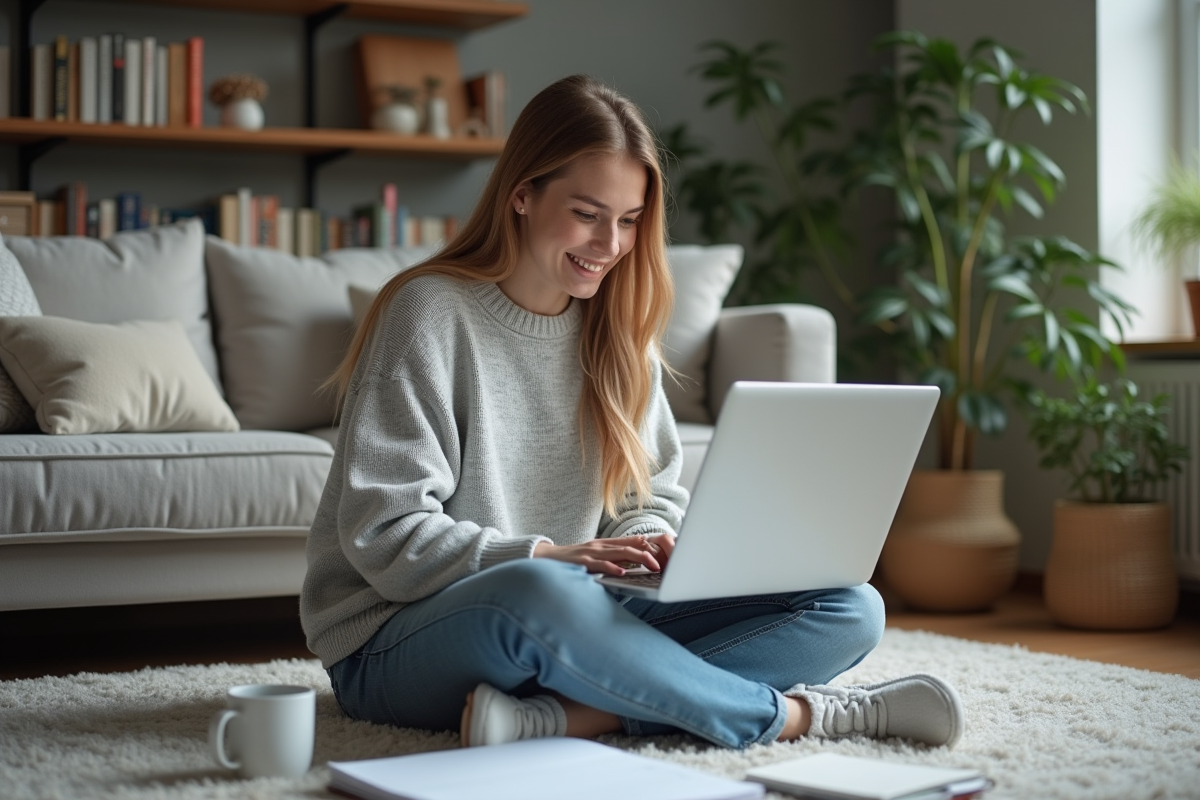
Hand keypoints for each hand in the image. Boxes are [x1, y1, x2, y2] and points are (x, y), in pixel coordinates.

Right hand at [533, 532, 675, 575]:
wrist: (546, 558)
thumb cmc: (573, 559)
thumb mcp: (595, 554)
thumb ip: (613, 555)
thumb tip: (636, 557)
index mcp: (605, 544)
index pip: (632, 541)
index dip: (650, 545)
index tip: (665, 554)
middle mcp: (601, 545)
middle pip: (630, 546)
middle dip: (649, 553)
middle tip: (662, 564)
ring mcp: (592, 552)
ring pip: (620, 552)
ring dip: (639, 558)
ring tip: (652, 565)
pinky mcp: (582, 562)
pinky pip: (600, 564)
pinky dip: (612, 567)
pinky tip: (623, 572)